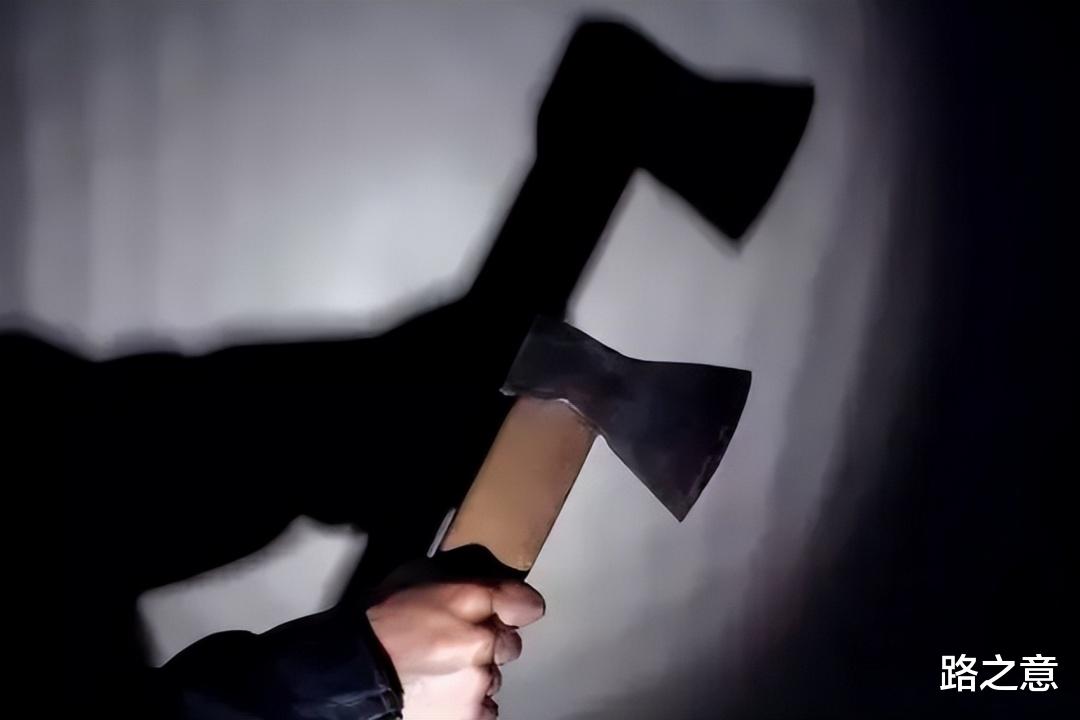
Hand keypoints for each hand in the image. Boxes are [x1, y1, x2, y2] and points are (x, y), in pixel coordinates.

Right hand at [367, 581, 544, 719]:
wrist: (351, 674)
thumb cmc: (377, 624)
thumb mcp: (416, 578)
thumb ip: (460, 582)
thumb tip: (487, 586)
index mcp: (468, 603)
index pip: (525, 604)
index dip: (519, 606)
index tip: (514, 610)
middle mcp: (481, 644)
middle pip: (510, 644)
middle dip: (490, 643)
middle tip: (456, 644)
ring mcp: (477, 684)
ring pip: (494, 677)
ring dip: (477, 674)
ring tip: (440, 672)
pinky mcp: (469, 716)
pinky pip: (485, 708)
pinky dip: (470, 703)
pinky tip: (442, 693)